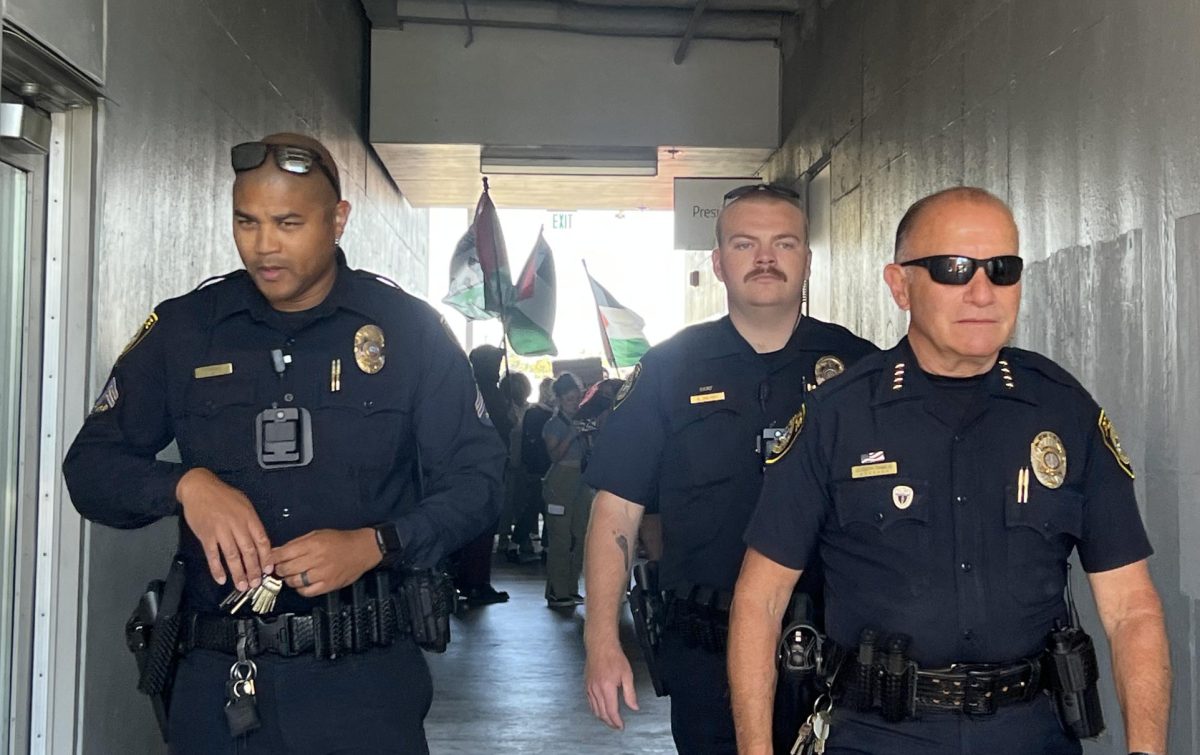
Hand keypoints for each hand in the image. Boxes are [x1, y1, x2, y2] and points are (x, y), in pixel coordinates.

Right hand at [176, 468, 271, 591]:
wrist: (199, 487)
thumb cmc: (223, 496)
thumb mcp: (244, 504)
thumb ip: (252, 522)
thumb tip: (259, 542)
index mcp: (249, 517)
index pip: (262, 540)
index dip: (266, 557)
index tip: (268, 570)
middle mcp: (237, 525)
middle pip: (248, 551)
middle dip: (253, 570)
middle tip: (256, 584)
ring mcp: (221, 531)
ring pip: (232, 556)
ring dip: (238, 573)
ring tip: (242, 586)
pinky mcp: (206, 535)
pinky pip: (212, 555)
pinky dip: (217, 569)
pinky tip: (221, 579)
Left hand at [271, 528, 381, 597]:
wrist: (363, 549)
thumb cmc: (340, 540)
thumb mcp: (317, 534)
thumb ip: (296, 543)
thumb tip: (277, 551)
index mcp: (312, 544)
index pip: (283, 554)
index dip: (272, 559)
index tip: (268, 561)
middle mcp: (316, 559)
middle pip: (286, 569)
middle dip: (279, 569)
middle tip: (280, 568)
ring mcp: (322, 574)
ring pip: (294, 582)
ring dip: (289, 579)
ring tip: (292, 575)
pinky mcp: (328, 585)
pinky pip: (306, 592)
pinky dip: (300, 589)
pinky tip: (302, 583)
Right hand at [585, 638, 638, 729]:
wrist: (600, 645)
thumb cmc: (614, 656)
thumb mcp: (627, 675)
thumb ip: (630, 693)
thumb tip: (634, 707)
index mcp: (607, 688)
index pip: (611, 711)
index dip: (616, 722)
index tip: (621, 726)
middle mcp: (596, 690)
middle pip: (602, 713)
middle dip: (610, 722)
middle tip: (616, 725)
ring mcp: (589, 688)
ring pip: (594, 709)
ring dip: (602, 717)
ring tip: (610, 720)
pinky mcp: (586, 685)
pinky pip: (590, 702)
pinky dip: (595, 709)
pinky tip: (600, 710)